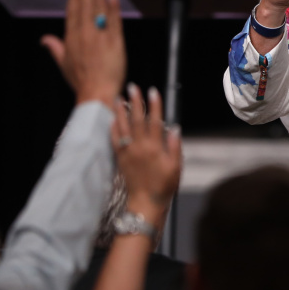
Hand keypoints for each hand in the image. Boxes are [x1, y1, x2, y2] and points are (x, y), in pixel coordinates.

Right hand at [40, 0, 126, 105]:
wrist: (97, 94)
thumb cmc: (81, 81)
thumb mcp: (64, 64)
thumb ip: (55, 48)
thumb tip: (44, 39)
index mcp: (72, 38)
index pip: (73, 10)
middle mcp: (85, 35)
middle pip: (86, 5)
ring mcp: (100, 38)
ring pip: (99, 10)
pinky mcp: (115, 43)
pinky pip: (114, 22)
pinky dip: (113, 8)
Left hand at [111, 84, 181, 217]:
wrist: (145, 202)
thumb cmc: (164, 185)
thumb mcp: (176, 167)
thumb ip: (174, 146)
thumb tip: (174, 128)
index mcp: (155, 148)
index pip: (155, 121)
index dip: (154, 105)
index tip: (153, 91)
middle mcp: (140, 147)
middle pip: (137, 120)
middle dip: (136, 102)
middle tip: (133, 87)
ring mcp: (128, 152)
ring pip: (123, 127)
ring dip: (121, 111)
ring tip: (119, 98)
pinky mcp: (120, 158)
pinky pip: (114, 140)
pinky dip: (113, 128)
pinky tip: (112, 119)